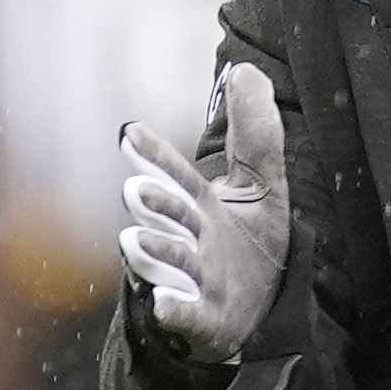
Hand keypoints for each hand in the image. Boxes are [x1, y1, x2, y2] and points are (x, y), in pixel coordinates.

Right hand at [118, 63, 291, 365]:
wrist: (259, 315)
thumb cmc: (248, 248)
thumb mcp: (260, 186)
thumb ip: (253, 134)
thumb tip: (245, 70)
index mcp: (199, 205)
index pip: (176, 174)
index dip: (156, 156)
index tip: (131, 132)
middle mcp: (190, 239)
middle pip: (170, 217)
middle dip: (154, 204)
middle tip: (136, 189)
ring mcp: (194, 280)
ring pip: (170, 262)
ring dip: (155, 251)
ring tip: (135, 240)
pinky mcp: (205, 319)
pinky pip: (186, 315)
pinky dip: (173, 309)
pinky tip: (161, 303)